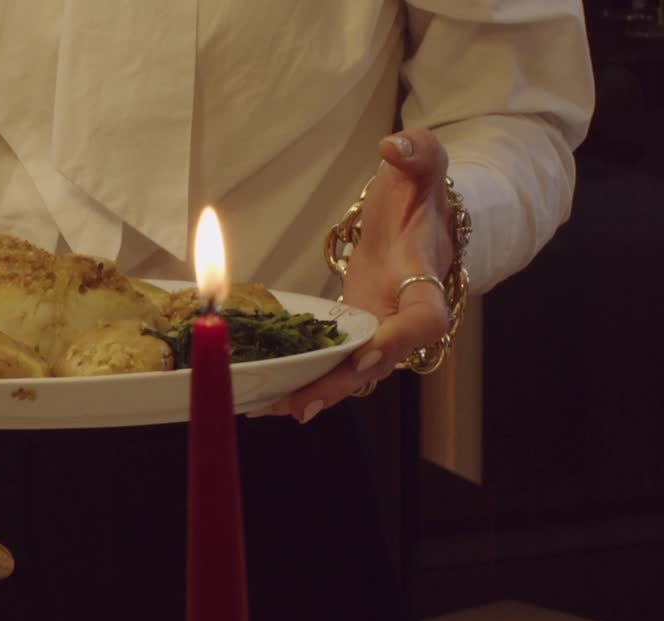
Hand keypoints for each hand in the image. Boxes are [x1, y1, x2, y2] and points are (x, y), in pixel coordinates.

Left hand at [252, 128, 453, 421]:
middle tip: (302, 405)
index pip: (423, 321)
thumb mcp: (423, 165)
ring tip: (268, 407)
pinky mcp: (350, 335)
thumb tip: (394, 146)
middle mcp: (403, 319)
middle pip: (377, 365)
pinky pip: (329, 366)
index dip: (397, 342)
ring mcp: (377, 334)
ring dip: (312, 393)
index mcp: (425, 283)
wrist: (416, 220)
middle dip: (339, 385)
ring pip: (349, 375)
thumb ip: (418, 152)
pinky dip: (300, 382)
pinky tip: (262, 396)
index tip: (366, 355)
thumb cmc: (420, 195)